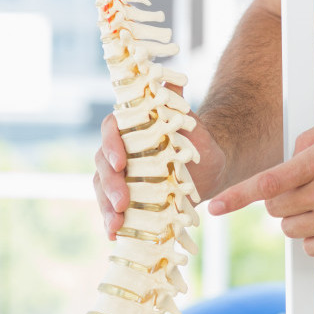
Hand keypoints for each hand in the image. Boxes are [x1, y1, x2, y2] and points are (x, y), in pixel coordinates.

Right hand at [94, 107, 227, 240]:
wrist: (210, 167)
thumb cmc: (197, 140)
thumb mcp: (191, 122)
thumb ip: (175, 103)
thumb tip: (170, 79)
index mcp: (129, 128)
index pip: (111, 131)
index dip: (112, 146)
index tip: (122, 163)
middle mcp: (118, 152)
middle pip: (103, 165)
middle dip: (110, 185)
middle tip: (122, 202)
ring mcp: (119, 177)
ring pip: (103, 190)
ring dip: (106, 208)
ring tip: (116, 223)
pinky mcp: (125, 199)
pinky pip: (111, 210)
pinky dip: (111, 222)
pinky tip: (115, 234)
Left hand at [206, 110, 313, 256]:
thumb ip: (307, 137)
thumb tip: (285, 158)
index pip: (268, 182)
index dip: (237, 196)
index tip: (216, 207)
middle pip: (275, 207)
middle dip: (280, 196)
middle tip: (302, 185)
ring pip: (289, 229)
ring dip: (296, 216)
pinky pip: (311, 247)